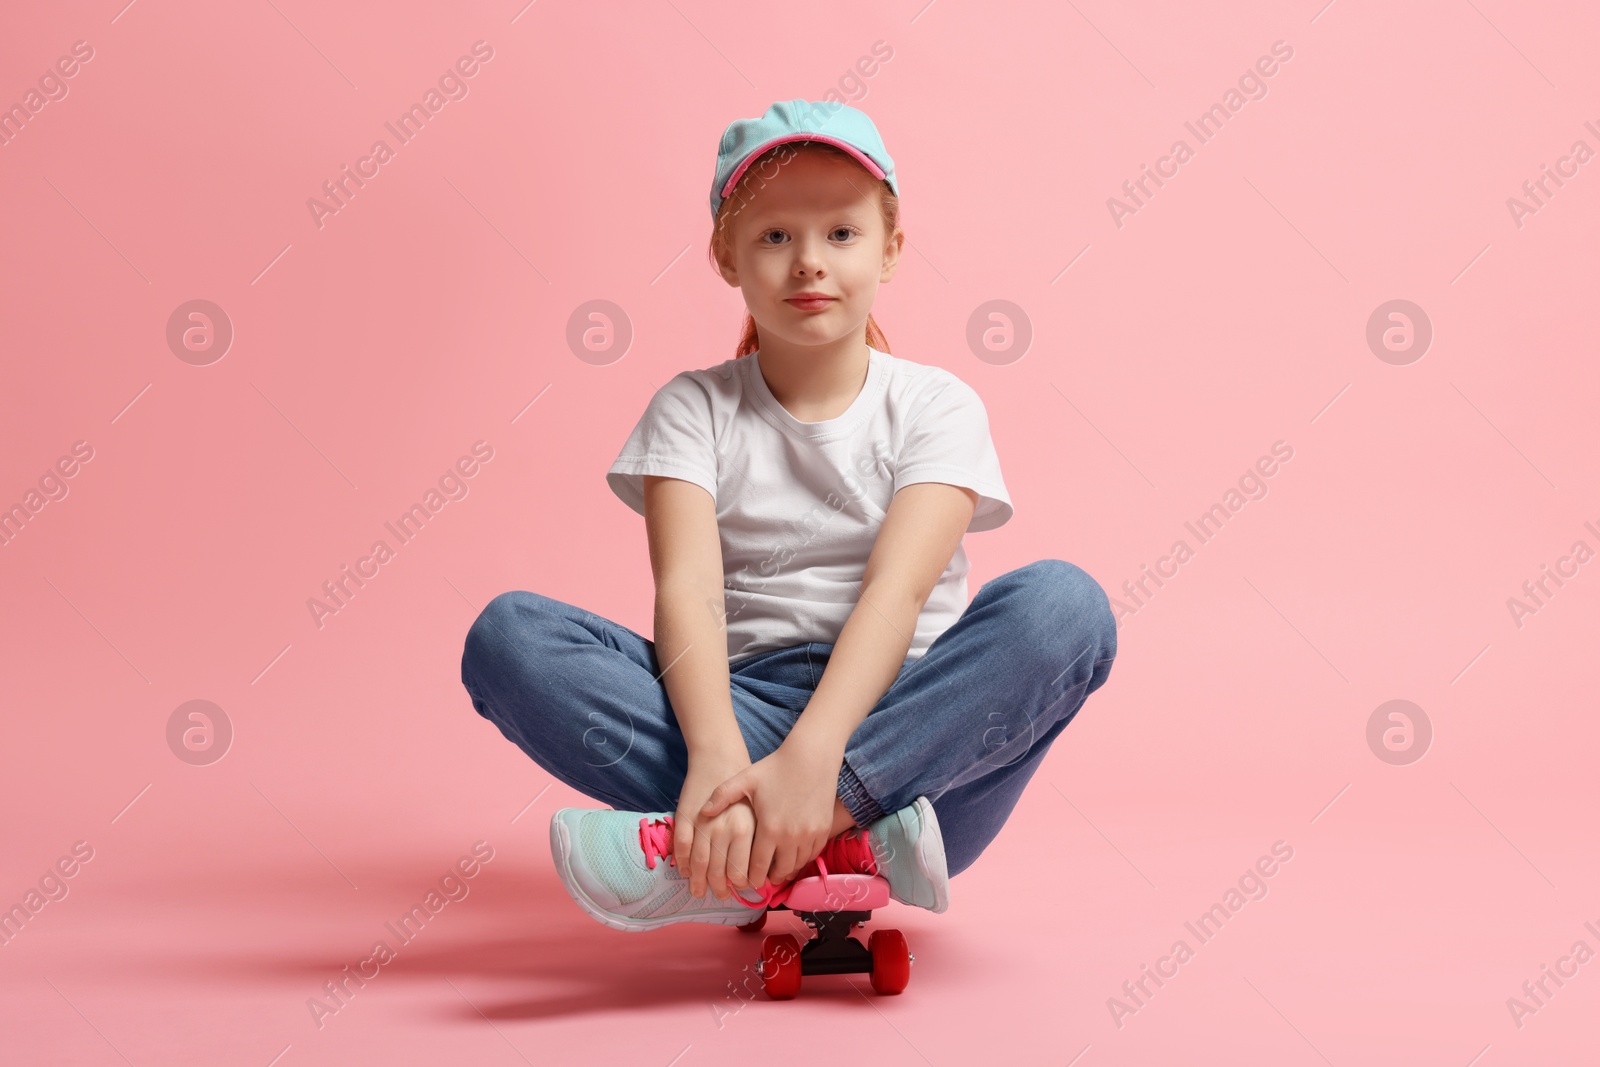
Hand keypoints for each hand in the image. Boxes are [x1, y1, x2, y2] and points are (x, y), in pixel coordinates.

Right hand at [674, 748, 752, 899]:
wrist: (719, 760)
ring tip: (699, 891)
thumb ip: (755, 843)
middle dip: (719, 888)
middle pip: (718, 871)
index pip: (740, 870)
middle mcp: (724, 830)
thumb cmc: (743, 790)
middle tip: (721, 895)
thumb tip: (756, 872)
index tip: (739, 889)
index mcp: (745, 830)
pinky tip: (685, 871)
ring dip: (698, 881)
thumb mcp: (756, 814)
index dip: (738, 884)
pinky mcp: (686, 818)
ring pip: (699, 863)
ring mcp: (703, 825)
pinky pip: (683, 848)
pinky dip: (682, 863)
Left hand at [699, 736, 842, 889]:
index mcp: (769, 829)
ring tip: (776, 870)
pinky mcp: (823, 830)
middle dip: (768, 878)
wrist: (811, 757)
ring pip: (797, 865)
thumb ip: (722, 796)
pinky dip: (802, 859)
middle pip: (779, 871)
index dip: (751, 877)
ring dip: (786, 870)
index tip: (746, 881)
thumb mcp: (745, 779)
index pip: (758, 866)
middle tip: (761, 878)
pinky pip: (812, 854)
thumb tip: (704, 812)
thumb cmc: (775, 768)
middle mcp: (791, 837)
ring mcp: (809, 834)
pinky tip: (793, 856)